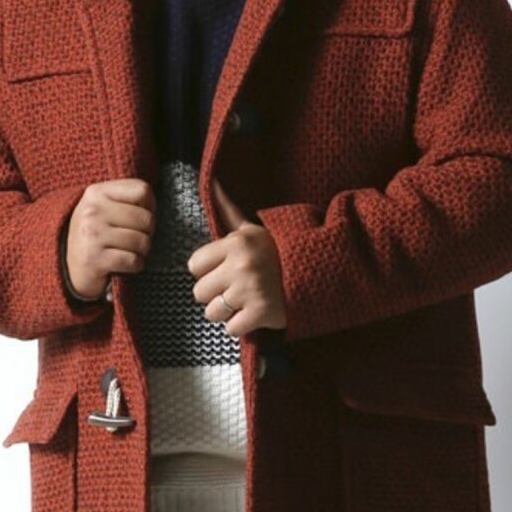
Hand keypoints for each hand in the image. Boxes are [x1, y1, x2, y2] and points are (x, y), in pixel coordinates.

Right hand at [65, 178, 155, 297]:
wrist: (69, 266)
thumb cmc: (95, 234)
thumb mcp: (103, 207)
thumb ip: (126, 199)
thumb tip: (153, 207)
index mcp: (96, 193)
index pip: (142, 190)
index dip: (149, 206)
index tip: (139, 217)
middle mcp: (92, 211)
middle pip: (146, 218)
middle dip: (148, 232)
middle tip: (136, 238)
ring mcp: (92, 235)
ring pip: (142, 241)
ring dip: (142, 251)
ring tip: (130, 251)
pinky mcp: (95, 260)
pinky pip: (133, 261)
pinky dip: (136, 265)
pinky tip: (125, 264)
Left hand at [187, 178, 286, 336]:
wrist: (317, 274)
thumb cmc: (278, 253)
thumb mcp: (253, 229)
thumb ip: (227, 210)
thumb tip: (211, 182)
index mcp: (236, 242)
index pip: (194, 265)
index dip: (208, 271)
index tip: (226, 270)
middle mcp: (241, 264)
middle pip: (199, 292)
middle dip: (216, 294)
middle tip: (238, 288)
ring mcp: (250, 290)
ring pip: (212, 313)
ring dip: (227, 312)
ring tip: (247, 301)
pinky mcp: (260, 313)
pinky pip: (231, 329)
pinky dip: (242, 326)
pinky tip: (255, 314)